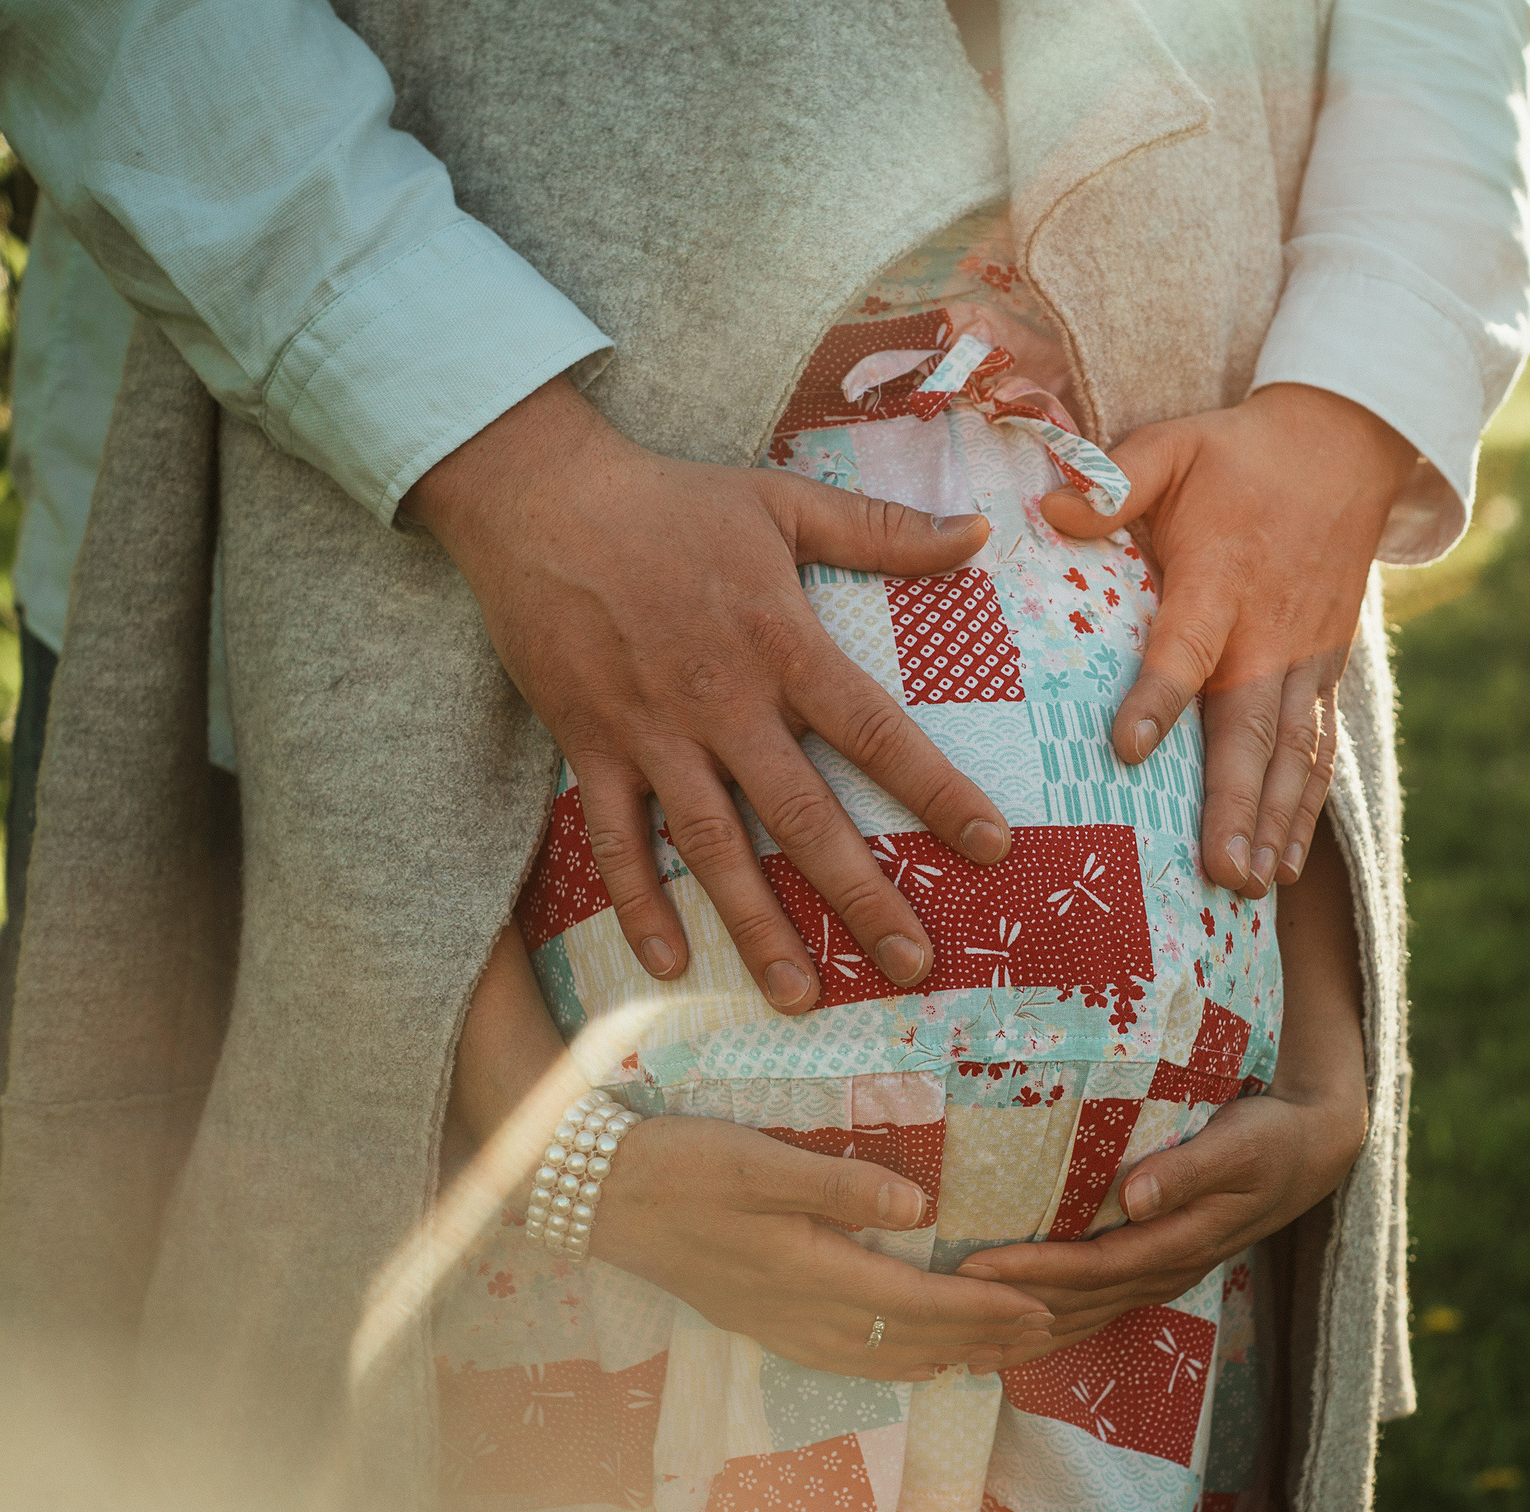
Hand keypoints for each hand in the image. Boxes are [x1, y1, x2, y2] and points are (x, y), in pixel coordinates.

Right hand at [405, 377, 1011, 1013]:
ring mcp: (652, 732)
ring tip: (800, 995)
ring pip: (712, 846)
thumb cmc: (669, 499)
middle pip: (802, 814)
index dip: (936, 791)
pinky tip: (672, 962)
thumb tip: (978, 533)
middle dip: (861, 895)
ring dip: (758, 924)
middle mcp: (723, 702)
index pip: (876, 730)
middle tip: (912, 966)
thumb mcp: (783, 500)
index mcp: (782, 644)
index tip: (991, 848)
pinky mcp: (588, 746)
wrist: (538, 497)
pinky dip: (639, 902)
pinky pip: (615, 839)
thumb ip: (882, 529)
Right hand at [588, 1116, 1053, 1380]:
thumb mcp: (761, 1160)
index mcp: (812, 1272)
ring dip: (945, 1357)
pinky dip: (894, 1365)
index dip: (985, 1308)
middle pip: (911, 1340)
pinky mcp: (762, 1322)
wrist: (600, 1198)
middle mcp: (803, 1314)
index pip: (920, 1302)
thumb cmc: (681, 1166)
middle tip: (1046, 1334)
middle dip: (982, 1338)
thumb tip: (919, 1206)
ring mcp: (780, 1325)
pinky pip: (847, 1361)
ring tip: (996, 1356)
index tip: (1041, 1307)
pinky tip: (910, 1361)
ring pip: (882, 1359)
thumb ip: (840, 1184)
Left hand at [953, 1082, 1366, 1370]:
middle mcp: (1164, 1270)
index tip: (978, 1265)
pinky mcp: (1152, 1270)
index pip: (1094, 1265)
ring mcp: (1159, 1277)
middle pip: (1077, 1303)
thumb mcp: (1239, 1144)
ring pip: (1082, 1317)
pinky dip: (1050, 1327)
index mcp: (1180, 1241)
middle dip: (1010, 1310)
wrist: (1308, 1152)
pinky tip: (1010, 1340)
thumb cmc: (1269, 1137)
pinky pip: (1094, 1309)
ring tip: (961, 1349)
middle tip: (942, 1314)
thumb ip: (1187, 1170)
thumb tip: (1132, 1197)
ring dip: (1024, 1333)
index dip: (1036, 1270)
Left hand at [1042, 384, 1411, 898]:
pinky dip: (1304, 810)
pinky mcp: (1326, 674)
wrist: (1348, 446)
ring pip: (1292, 752)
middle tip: (1220, 869)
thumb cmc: (1239, 455)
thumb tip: (1048, 508)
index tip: (1127, 748)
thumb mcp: (1172, 447)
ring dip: (1273, 822)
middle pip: (1250, 726)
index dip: (1158, 696)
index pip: (1186, 646)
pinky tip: (1284, 866)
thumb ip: (1113, 481)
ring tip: (1251, 885)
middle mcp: (1271, 631)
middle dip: (1235, 802)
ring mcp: (1307, 658)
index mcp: (1221, 578)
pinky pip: (1318, 751)